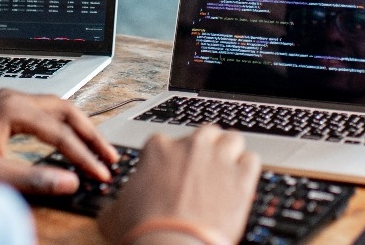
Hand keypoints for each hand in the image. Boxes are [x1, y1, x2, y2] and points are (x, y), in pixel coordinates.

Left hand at [0, 88, 118, 194]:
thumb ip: (33, 179)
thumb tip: (70, 182)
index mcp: (12, 108)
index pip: (60, 132)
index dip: (84, 155)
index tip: (100, 173)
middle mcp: (13, 98)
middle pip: (66, 110)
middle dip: (90, 134)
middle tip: (109, 157)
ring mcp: (7, 100)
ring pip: (56, 108)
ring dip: (78, 128)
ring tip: (97, 149)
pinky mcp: (3, 109)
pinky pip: (43, 112)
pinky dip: (62, 126)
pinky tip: (68, 140)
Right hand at [98, 125, 260, 244]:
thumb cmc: (143, 231)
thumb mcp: (115, 214)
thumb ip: (118, 202)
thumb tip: (113, 209)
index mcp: (158, 148)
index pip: (168, 142)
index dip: (172, 159)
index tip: (173, 175)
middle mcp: (191, 146)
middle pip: (205, 133)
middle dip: (205, 149)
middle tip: (203, 170)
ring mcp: (219, 158)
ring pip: (232, 139)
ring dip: (230, 153)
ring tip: (225, 172)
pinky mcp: (242, 177)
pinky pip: (252, 160)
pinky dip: (247, 170)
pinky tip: (241, 183)